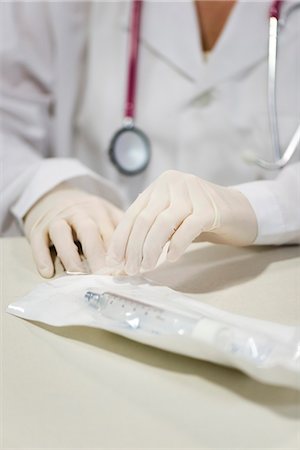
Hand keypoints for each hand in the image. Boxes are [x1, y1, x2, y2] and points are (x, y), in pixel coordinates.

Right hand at [24, 184, 122, 277]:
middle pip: (89, 231)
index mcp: (99, 210)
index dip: (118, 251)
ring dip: (70, 255)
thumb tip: (140, 253)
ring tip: (77, 274)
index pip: (111, 231)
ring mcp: (57, 218)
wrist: (54, 195)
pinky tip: (47, 272)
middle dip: (97, 254)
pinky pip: (38, 241)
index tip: (124, 271)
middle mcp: (79, 212)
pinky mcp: (37, 227)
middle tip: (104, 276)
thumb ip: (121, 229)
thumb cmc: (86, 213)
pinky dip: (41, 256)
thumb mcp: (106, 214)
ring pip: (62, 233)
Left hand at [107, 170, 257, 274]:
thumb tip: (124, 256)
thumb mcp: (172, 217)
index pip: (133, 213)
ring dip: (151, 249)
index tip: (114, 260)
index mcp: (159, 186)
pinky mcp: (210, 207)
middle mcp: (173, 183)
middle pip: (145, 219)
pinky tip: (170, 258)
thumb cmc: (199, 217)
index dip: (121, 238)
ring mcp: (192, 193)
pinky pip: (188, 228)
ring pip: (163, 223)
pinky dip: (176, 245)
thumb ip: (152, 228)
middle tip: (130, 269)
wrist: (237, 210)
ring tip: (147, 267)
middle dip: (134, 247)